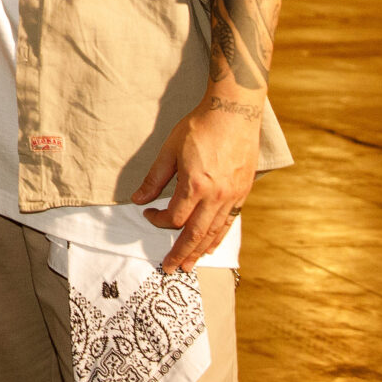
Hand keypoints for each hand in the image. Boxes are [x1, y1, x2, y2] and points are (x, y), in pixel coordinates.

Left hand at [132, 92, 262, 273]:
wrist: (234, 113)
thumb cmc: (200, 127)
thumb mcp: (169, 150)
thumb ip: (154, 178)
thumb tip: (138, 200)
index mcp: (196, 184)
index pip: (174, 217)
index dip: (158, 220)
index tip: (148, 215)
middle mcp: (216, 195)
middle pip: (195, 233)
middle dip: (180, 253)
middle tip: (170, 268)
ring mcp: (233, 196)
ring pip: (214, 232)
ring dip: (200, 251)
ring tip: (189, 265)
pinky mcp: (243, 192)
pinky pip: (230, 222)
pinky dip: (219, 237)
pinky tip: (211, 246)